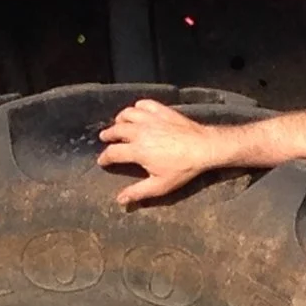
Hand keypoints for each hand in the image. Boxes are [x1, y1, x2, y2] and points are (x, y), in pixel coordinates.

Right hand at [99, 98, 220, 204]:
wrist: (204, 147)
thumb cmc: (183, 168)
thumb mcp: (160, 185)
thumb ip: (138, 192)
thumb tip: (120, 200)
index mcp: (136, 150)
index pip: (113, 153)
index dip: (104, 158)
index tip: (102, 161)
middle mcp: (139, 132)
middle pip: (116, 130)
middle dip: (108, 135)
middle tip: (104, 138)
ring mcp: (150, 119)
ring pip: (127, 114)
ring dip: (120, 119)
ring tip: (118, 123)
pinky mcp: (162, 111)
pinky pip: (144, 104)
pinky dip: (138, 107)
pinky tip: (138, 111)